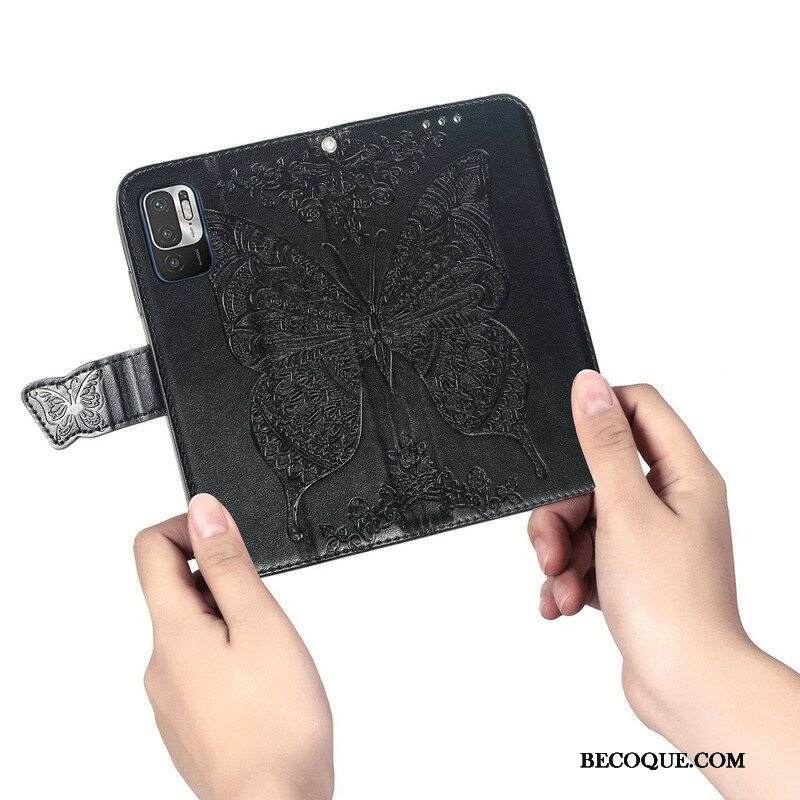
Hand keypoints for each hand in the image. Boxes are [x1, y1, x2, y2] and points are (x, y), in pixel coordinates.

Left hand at [134, 494, 332, 799]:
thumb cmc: (275, 723)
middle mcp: (160, 662)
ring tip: (270, 652)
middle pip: (174, 587)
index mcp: (172, 630)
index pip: (151, 548)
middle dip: (220, 579)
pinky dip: (229, 656)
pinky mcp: (188, 719)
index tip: (228, 538)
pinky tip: (262, 683)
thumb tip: (203, 511)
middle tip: (264, 607)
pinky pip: (199, 666)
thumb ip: (228, 563)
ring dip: (228, 620)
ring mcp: (171, 695)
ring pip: (192, 629)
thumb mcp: (260, 622)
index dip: (190, 526)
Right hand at [530, 371, 744, 719]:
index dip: (598, 413)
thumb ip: (604, 446)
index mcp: (684, 476)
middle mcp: (669, 502)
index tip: (563, 438)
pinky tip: (562, 601)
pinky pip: (584, 556)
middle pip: (596, 474)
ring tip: (560, 585)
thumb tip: (590, 385)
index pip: (640, 408)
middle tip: (553, 546)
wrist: (685, 687)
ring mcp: (648, 539)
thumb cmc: (670, 605)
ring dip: (560, 552)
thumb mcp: (625, 511)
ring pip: (583, 519)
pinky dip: (567, 577)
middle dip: (563, 511)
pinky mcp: (629, 573)